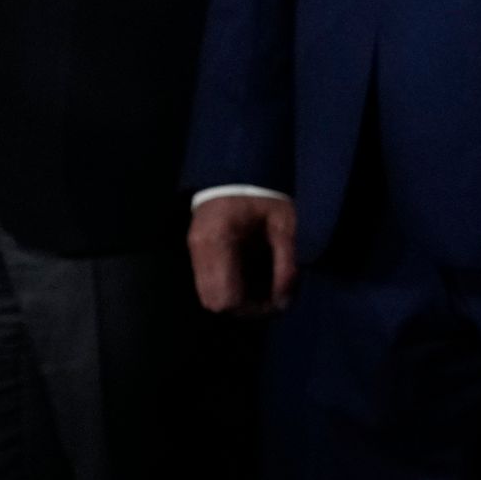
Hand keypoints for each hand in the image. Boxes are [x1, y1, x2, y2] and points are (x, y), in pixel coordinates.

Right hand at [189, 191, 298, 316]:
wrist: (235, 171)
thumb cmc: (263, 196)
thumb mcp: (284, 226)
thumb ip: (287, 263)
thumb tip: (284, 300)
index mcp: (220, 242)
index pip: (226, 299)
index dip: (253, 308)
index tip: (276, 298)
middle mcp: (200, 250)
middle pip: (214, 303)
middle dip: (243, 307)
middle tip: (269, 296)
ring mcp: (194, 250)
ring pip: (208, 297)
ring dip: (233, 299)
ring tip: (259, 287)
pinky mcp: (195, 249)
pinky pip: (206, 283)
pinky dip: (227, 288)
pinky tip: (247, 276)